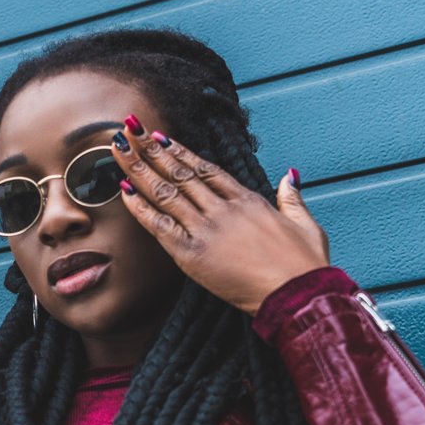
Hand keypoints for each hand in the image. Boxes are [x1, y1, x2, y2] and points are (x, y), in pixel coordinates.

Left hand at [112, 126, 328, 314]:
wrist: (297, 295)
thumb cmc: (303, 265)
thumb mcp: (304, 223)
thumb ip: (291, 197)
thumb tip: (289, 175)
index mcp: (247, 200)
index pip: (206, 169)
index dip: (180, 151)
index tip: (160, 137)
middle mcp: (222, 210)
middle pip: (180, 173)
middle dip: (151, 150)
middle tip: (129, 129)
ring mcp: (206, 230)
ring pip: (166, 193)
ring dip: (139, 168)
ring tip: (120, 147)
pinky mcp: (192, 255)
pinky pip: (160, 226)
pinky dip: (141, 208)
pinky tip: (125, 190)